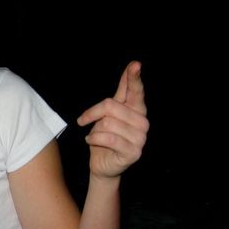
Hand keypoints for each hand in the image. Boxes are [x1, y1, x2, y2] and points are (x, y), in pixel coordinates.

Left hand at [76, 61, 148, 178]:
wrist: (102, 164)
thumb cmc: (104, 137)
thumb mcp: (109, 113)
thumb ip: (120, 93)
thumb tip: (131, 68)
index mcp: (136, 110)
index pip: (136, 91)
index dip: (134, 78)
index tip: (135, 64)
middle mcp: (142, 123)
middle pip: (111, 106)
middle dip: (93, 113)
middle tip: (86, 121)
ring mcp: (140, 138)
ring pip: (108, 122)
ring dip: (94, 129)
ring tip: (95, 135)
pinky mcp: (133, 152)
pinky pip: (107, 138)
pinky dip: (93, 138)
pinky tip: (91, 141)